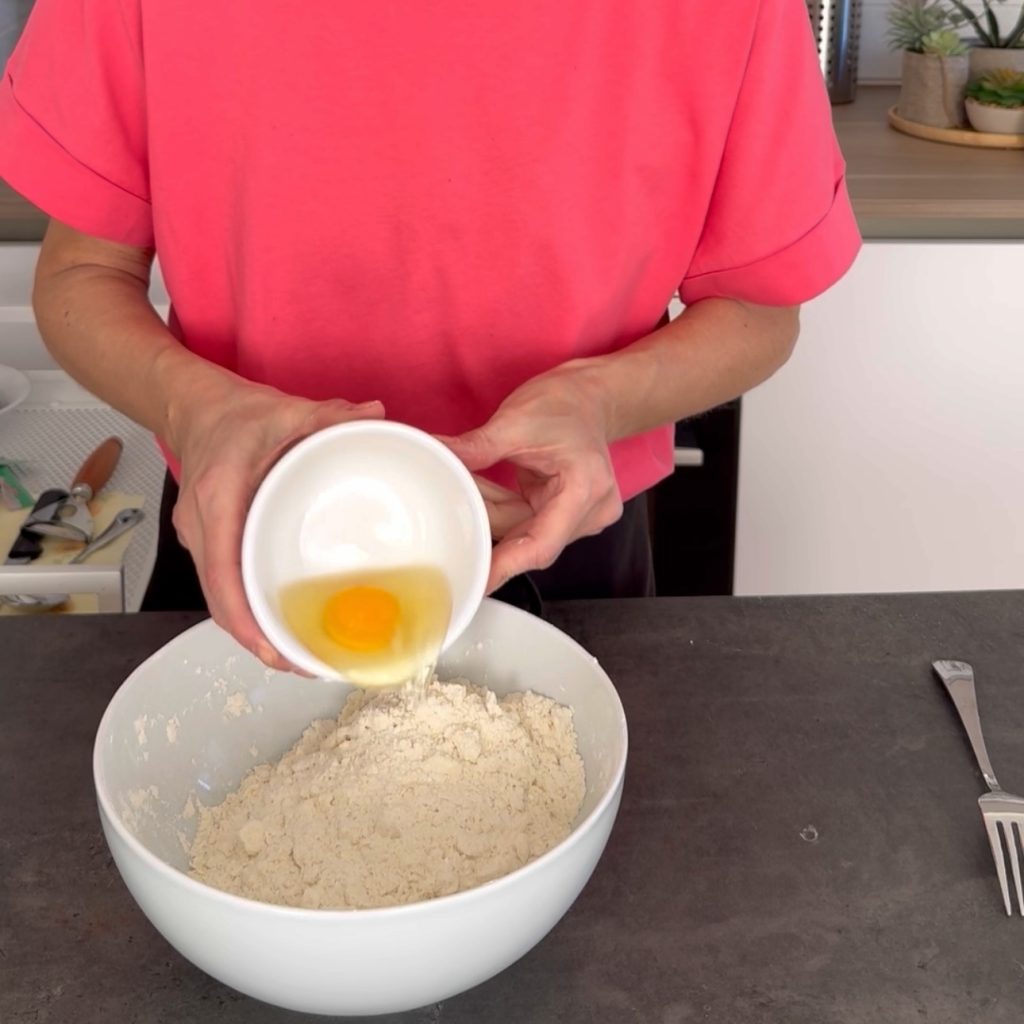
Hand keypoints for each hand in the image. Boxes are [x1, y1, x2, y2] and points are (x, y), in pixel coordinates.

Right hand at [165, 370, 384, 669]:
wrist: (195, 408)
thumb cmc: (236, 415)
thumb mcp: (286, 410)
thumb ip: (331, 415)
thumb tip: (377, 416)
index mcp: (218, 499)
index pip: (224, 573)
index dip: (246, 620)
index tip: (274, 649)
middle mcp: (202, 526)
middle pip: (221, 601)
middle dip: (257, 640)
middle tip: (303, 665)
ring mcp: (201, 538)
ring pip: (221, 600)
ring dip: (253, 631)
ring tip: (297, 655)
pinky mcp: (210, 542)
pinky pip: (226, 586)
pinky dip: (250, 610)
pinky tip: (281, 620)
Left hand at [445, 362, 622, 592]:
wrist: (591, 396)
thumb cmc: (566, 404)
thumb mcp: (517, 420)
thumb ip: (477, 447)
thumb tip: (436, 455)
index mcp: (584, 490)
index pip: (541, 544)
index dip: (506, 566)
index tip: (477, 582)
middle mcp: (588, 512)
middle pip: (526, 538)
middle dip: (485, 522)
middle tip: (447, 508)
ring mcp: (578, 516)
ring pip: (521, 531)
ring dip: (489, 512)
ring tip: (461, 491)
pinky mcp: (563, 514)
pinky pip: (524, 522)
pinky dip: (499, 507)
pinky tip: (479, 492)